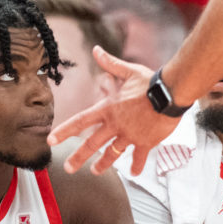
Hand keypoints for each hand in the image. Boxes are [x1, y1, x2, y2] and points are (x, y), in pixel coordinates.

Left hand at [48, 47, 181, 174]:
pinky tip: (135, 173)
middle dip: (79, 157)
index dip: (64, 131)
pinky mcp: (145, 142)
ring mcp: (130, 135)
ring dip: (103, 164)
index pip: (81, 121)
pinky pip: (139, 157)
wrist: (170, 94)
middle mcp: (116, 125)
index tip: (51, 140)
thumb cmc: (150, 82)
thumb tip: (97, 50)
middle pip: (92, 144)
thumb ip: (110, 64)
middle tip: (69, 168)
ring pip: (112, 154)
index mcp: (108, 109)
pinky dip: (137, 165)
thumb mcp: (128, 71)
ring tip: (95, 171)